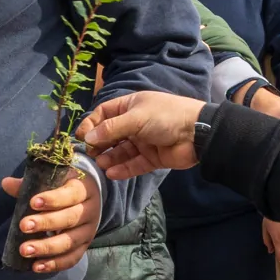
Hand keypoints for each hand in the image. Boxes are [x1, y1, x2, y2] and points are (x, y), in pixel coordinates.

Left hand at [0, 168, 100, 273]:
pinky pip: (71, 259)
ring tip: (25, 250)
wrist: (87, 200)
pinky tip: (36, 266)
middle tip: (24, 226)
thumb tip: (6, 183)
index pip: (71, 194)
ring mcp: (88, 231)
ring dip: (46, 248)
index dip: (53, 199)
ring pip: (69, 242)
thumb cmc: (64, 188)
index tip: (33, 202)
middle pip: (70, 219)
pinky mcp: (84, 247)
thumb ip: (31, 183)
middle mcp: (90, 211)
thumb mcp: (53, 180)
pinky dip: (54, 264)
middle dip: (46, 223)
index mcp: (83, 189)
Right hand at [78, 90, 204, 178]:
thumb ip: (111, 129)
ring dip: (109, 158)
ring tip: (99, 164)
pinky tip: (111, 173)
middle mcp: (135, 123)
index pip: (104, 114)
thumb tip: (87, 137)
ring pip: (120, 151)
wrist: (198, 134)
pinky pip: (133, 164)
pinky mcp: (151, 158)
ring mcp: (143, 141)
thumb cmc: (165, 117)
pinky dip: (122, 169)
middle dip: (98, 144)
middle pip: (110, 134)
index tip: (81, 137)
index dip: (91, 124)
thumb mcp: (136, 118)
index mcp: (131, 106)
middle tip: (88, 154)